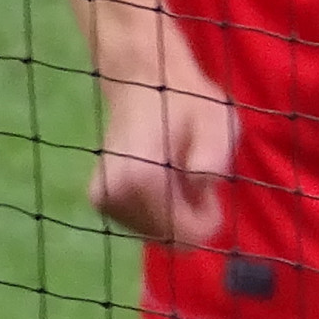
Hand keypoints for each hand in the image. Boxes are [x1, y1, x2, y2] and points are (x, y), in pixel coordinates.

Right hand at [90, 32, 237, 246]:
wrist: (142, 80)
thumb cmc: (187, 103)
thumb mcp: (218, 121)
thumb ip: (214, 154)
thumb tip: (199, 183)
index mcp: (140, 178)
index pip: (184, 236)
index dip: (205, 215)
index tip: (204, 184)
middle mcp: (114, 193)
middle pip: (170, 238)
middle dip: (188, 213)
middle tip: (189, 173)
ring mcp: (104, 198)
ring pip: (156, 234)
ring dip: (173, 210)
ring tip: (172, 170)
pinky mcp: (101, 200)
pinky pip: (142, 225)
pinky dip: (156, 209)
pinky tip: (157, 177)